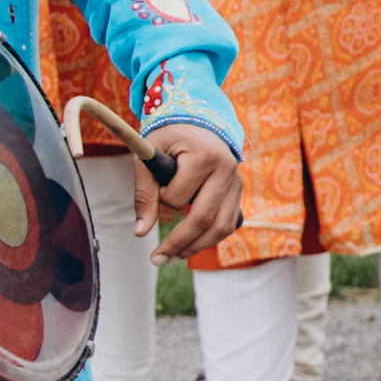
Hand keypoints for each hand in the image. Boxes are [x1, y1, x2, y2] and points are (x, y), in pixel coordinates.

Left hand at [137, 126, 246, 256]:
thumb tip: (141, 233)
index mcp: (204, 156)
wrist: (200, 120)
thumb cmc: (170, 136)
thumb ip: (144, 193)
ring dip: (196, 247)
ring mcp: (237, 182)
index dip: (162, 200)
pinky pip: (228, 224)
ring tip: (172, 257)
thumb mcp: (150, 155)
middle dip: (179, 244)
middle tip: (157, 259)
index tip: (156, 190)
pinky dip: (210, 238)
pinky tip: (190, 245)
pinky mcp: (238, 192)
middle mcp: (227, 170)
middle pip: (205, 220)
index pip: (179, 197)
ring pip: (221, 228)